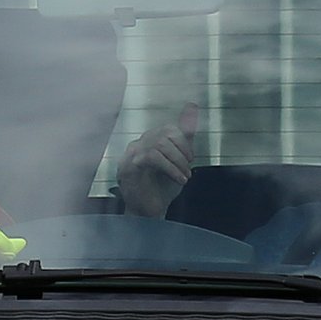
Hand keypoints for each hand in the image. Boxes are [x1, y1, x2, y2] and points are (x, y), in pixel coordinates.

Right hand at [116, 103, 200, 218]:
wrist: (150, 213)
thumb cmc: (162, 188)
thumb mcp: (179, 159)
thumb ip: (185, 135)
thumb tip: (192, 105)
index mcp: (147, 142)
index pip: (167, 129)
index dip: (183, 142)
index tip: (190, 159)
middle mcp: (136, 145)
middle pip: (163, 134)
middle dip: (182, 152)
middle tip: (188, 168)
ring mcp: (129, 155)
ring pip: (158, 144)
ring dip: (177, 162)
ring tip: (184, 177)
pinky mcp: (128, 167)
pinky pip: (152, 157)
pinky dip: (171, 168)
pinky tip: (178, 179)